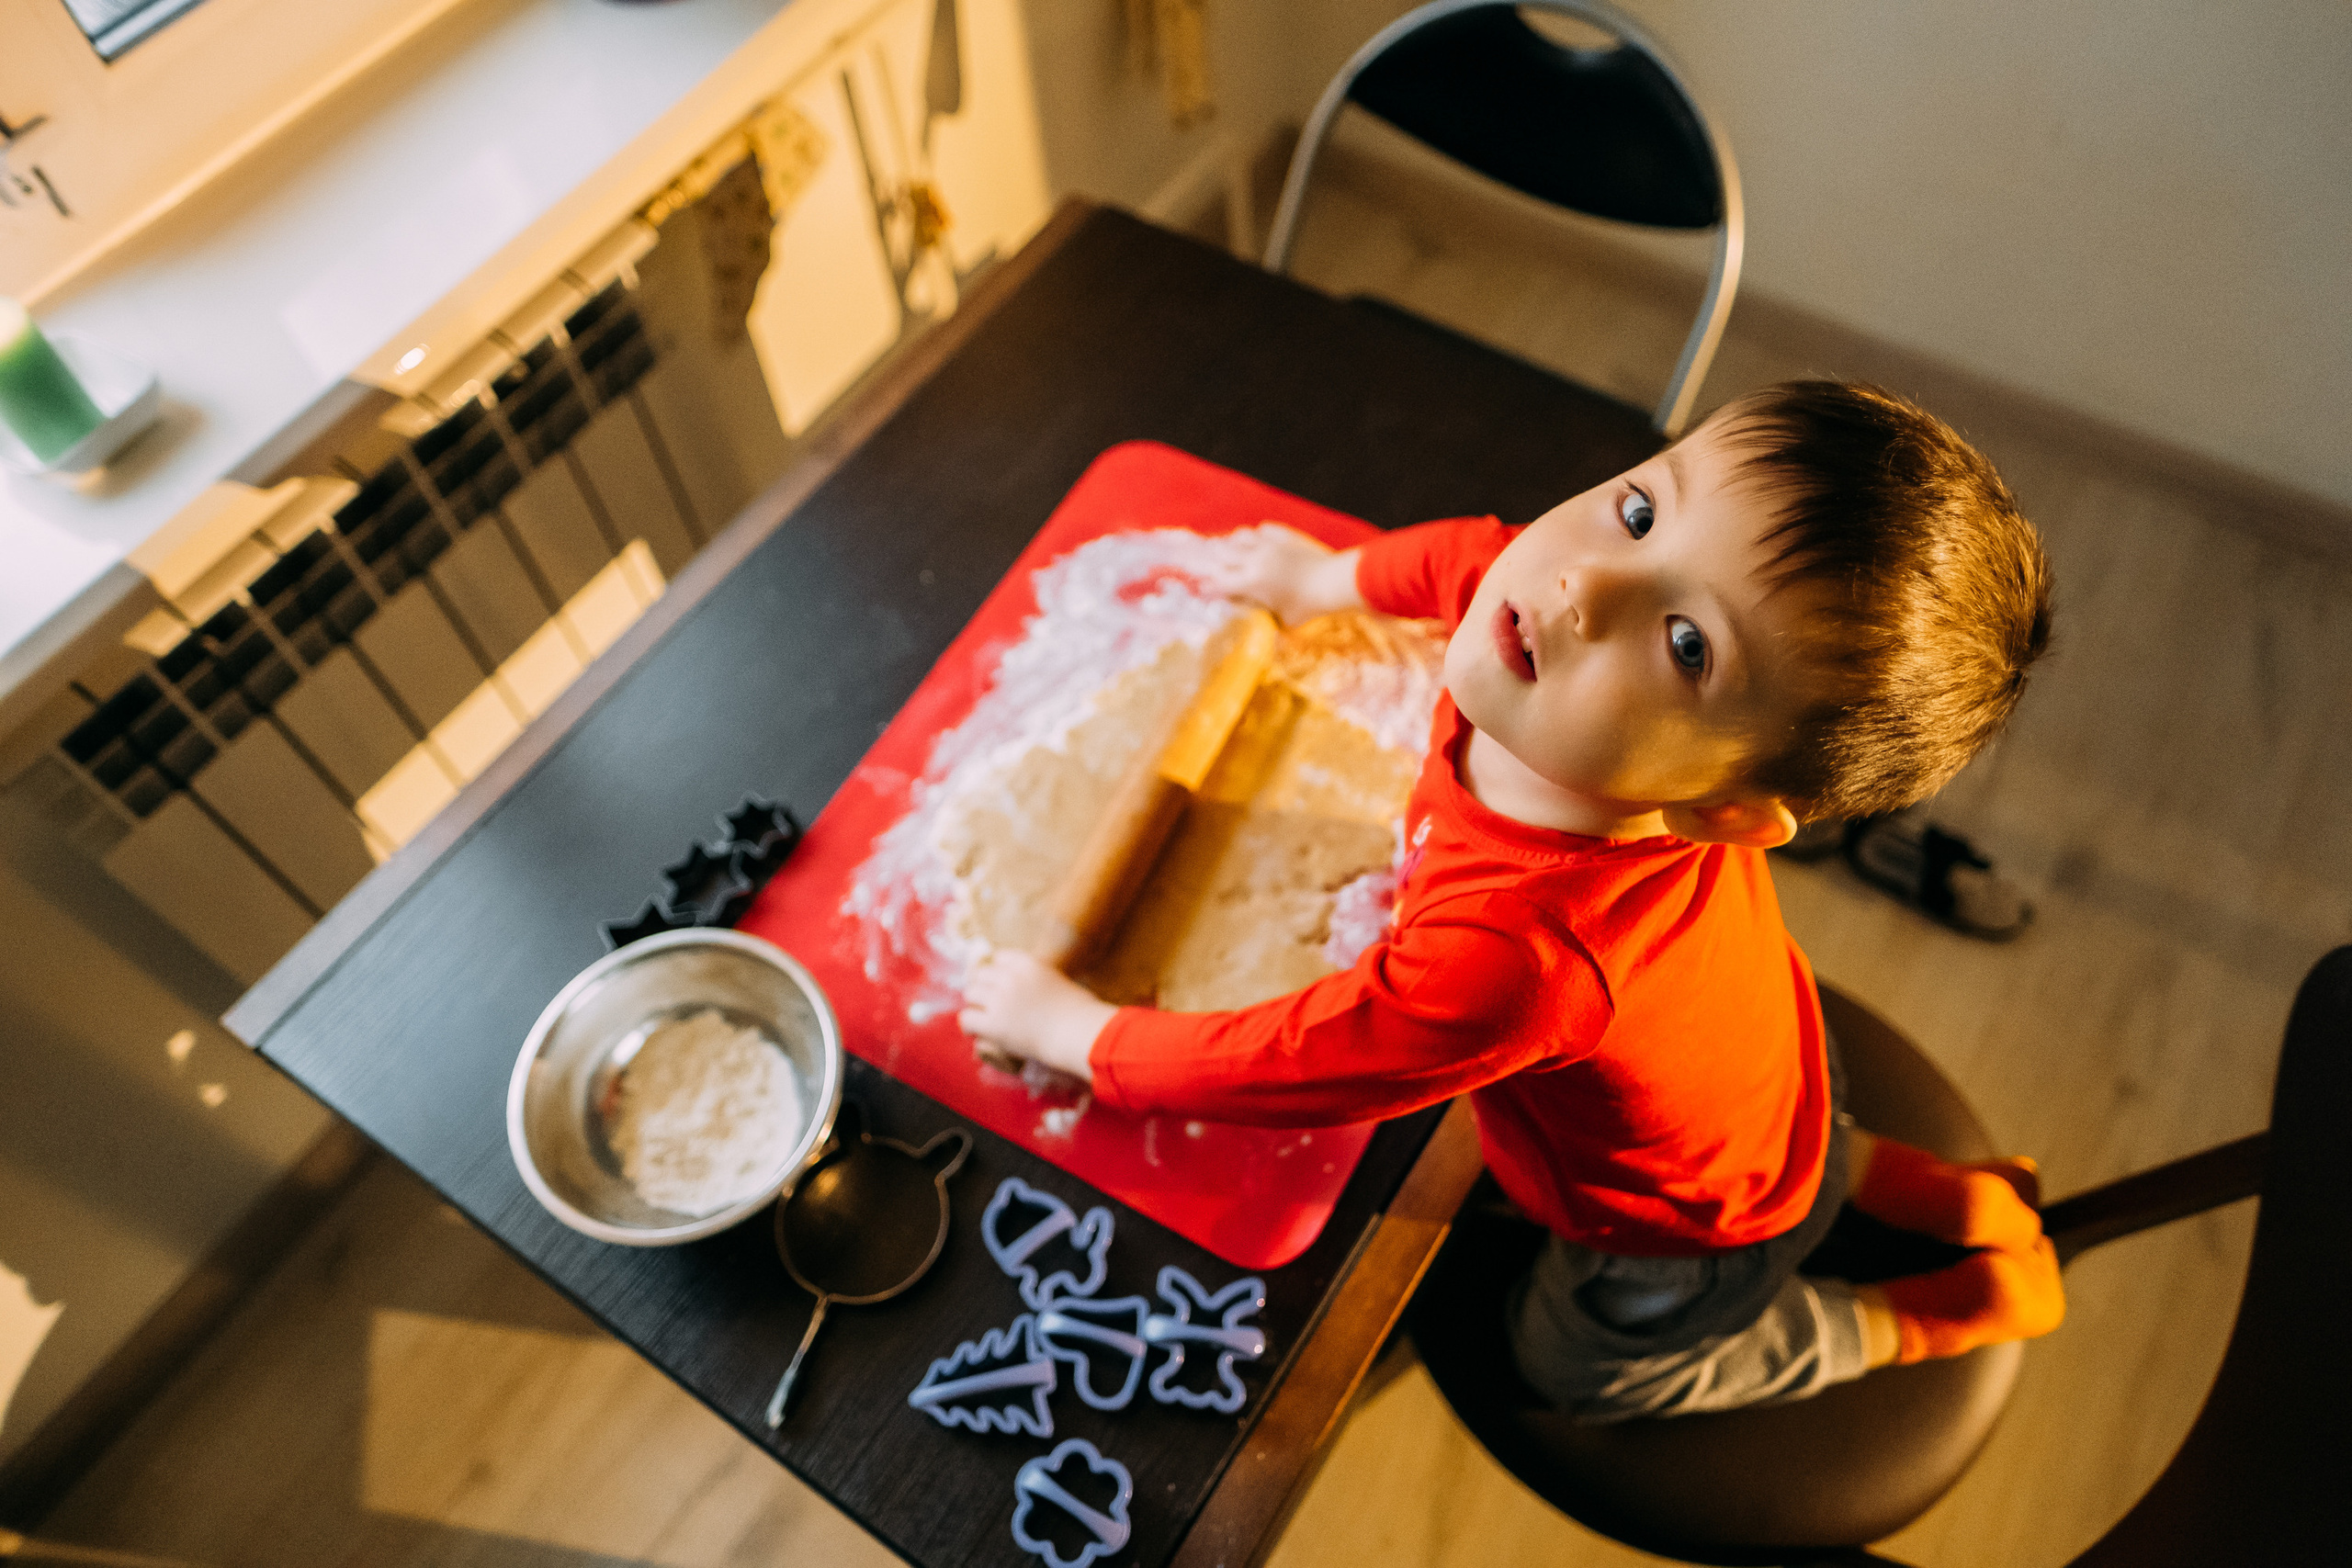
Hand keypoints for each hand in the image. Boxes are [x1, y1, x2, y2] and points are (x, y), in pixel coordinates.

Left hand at [959, 950, 1116, 1083]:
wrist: (1079, 1034)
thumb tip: (1027, 991)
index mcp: (1028, 963)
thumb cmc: (1079, 1012)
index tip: (1002, 985)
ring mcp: (1000, 1000)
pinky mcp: (993, 1023)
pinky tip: (979, 1032)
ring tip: (984, 1018)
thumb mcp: (1058, 982)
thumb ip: (1037, 980)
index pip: (999, 958)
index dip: (999, 973)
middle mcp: (1010, 977)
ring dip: (976, 1005)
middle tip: (990, 1003)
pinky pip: (966, 1018)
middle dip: (984, 988)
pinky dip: (970, 1026)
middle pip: (981, 974)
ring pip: (970, 994)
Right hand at [1201, 524, 1363, 624]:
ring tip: (1232, 549)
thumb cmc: (1309, 607)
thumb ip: (1266, 620)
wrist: (1335, 582)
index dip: (1207, 586)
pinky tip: (1259, 540)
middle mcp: (1254, 560)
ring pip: (1240, 536)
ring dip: (1233, 544)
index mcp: (1251, 583)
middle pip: (1220, 553)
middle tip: (1206, 563)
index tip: (1202, 588)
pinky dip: (1257, 535)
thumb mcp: (1283, 621)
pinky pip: (1264, 529)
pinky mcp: (1286, 536)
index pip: (1217, 582)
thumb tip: (1259, 627)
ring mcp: (1270, 545)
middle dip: (1212, 560)